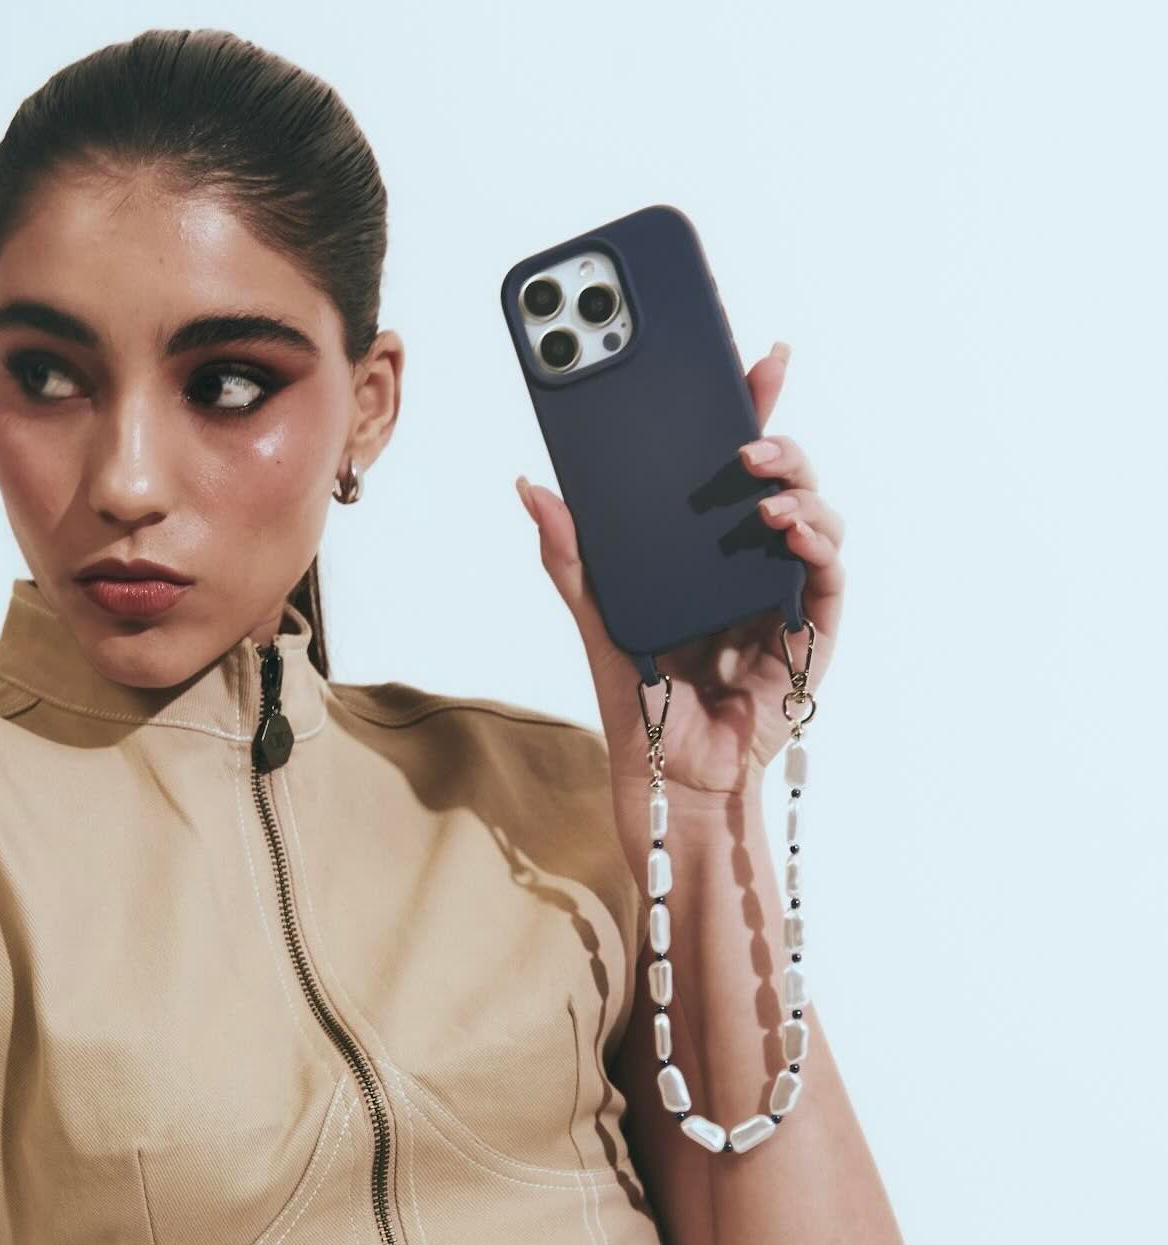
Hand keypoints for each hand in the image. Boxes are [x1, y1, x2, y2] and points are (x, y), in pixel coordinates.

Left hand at [516, 340, 845, 799]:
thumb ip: (570, 553)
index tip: (740, 359)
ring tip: (759, 485)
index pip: (727, 467)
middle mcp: (749, 559)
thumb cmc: (639, 699)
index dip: (740, 410)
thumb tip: (532, 486)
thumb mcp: (596, 614)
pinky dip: (816, 540)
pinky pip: (827, 570)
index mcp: (703, 548)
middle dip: (774, 427)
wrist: (668, 771)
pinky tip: (790, 527)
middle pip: (778, 474)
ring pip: (812, 510)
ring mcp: (785, 590)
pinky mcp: (812, 627)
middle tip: (751, 405)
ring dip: (796, 484)